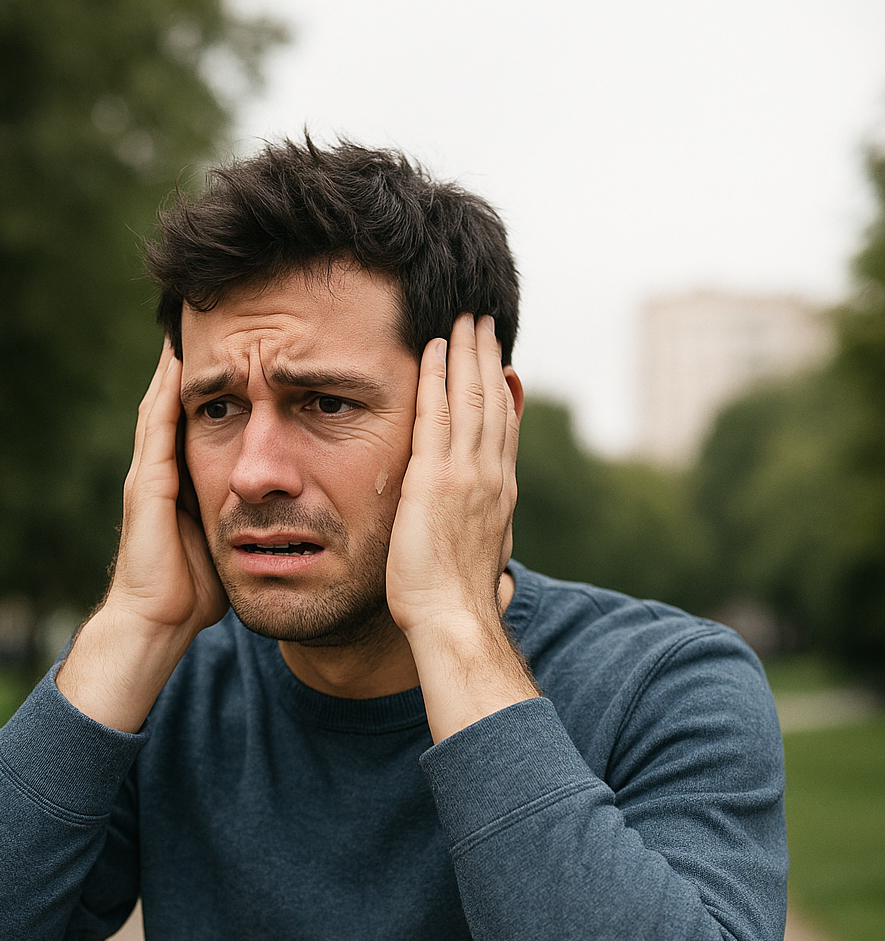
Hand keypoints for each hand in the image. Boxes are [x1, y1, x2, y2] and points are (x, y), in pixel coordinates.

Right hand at [107, 341, 226, 634]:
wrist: (158, 621)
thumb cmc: (196, 592)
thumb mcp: (235, 543)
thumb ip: (252, 518)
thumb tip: (294, 508)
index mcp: (185, 481)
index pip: (202, 420)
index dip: (220, 386)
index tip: (241, 351)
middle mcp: (163, 470)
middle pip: (180, 402)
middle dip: (199, 363)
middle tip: (212, 319)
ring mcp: (150, 474)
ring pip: (163, 405)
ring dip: (176, 366)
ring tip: (193, 324)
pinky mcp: (146, 485)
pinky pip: (156, 428)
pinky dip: (165, 394)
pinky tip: (177, 362)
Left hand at [385, 314, 536, 741]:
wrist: (455, 621)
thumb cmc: (462, 611)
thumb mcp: (487, 577)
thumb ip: (494, 562)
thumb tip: (509, 580)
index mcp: (501, 498)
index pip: (504, 434)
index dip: (503, 396)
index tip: (501, 367)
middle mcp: (491, 478)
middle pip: (494, 404)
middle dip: (487, 359)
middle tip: (482, 322)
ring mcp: (467, 475)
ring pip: (470, 398)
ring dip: (465, 353)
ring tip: (462, 319)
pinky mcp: (436, 478)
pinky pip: (436, 413)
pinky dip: (436, 377)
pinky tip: (431, 348)